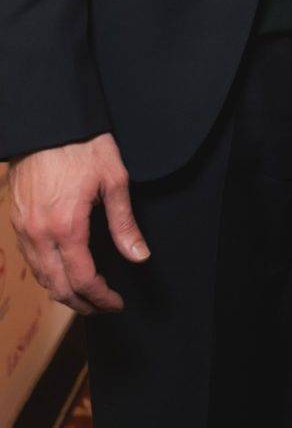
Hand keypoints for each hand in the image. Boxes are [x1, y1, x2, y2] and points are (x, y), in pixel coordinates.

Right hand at [9, 133, 148, 313]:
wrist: (46, 121)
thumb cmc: (82, 145)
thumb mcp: (114, 179)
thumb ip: (124, 223)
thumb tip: (139, 255)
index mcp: (66, 227)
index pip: (83, 279)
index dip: (101, 297)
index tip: (116, 303)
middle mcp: (39, 234)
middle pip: (58, 286)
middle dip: (82, 303)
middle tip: (103, 306)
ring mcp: (23, 228)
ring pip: (40, 276)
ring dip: (62, 291)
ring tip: (86, 294)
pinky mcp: (16, 220)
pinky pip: (29, 259)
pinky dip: (46, 273)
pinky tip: (62, 271)